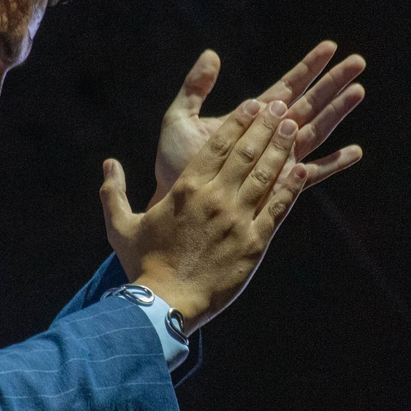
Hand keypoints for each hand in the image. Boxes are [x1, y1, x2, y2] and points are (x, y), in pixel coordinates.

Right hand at [103, 98, 307, 332]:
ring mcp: (237, 220)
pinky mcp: (254, 243)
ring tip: (294, 126)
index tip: (253, 104)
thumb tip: (108, 164)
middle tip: (280, 105)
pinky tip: (302, 168)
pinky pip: (277, 208)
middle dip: (265, 125)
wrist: (166, 305)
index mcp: (186, 189)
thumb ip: (113, 193)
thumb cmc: (142, 266)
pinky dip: (291, 187)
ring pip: (265, 174)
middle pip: (246, 152)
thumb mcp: (120, 227)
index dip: (238, 121)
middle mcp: (214, 198)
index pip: (217, 145)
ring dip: (281, 148)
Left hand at [151, 42, 364, 206]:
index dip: (308, 67)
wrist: (172, 202)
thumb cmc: (173, 164)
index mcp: (250, 118)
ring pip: (315, 131)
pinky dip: (333, 163)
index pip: (287, 86)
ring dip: (338, 112)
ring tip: (359, 91)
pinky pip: (311, 175)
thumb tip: (211, 54)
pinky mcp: (277, 187)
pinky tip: (354, 152)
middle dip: (333, 83)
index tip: (330, 46)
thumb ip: (195, 88)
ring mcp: (276, 161)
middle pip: (308, 105)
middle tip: (359, 61)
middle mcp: (268, 137)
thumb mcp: (179, 120)